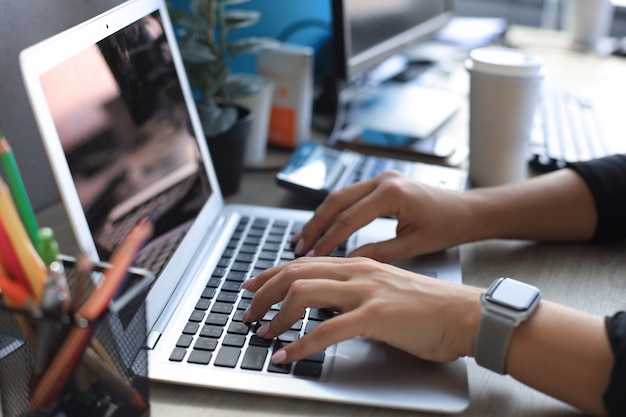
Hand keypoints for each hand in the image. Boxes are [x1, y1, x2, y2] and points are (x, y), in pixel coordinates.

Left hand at [242, 256, 481, 364]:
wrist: (467, 315)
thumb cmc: (432, 308)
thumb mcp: (387, 292)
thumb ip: (358, 295)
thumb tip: (331, 310)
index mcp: (360, 265)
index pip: (306, 263)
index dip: (273, 274)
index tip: (254, 285)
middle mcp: (359, 272)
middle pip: (296, 273)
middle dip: (264, 292)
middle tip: (248, 310)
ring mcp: (366, 292)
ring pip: (304, 293)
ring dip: (276, 315)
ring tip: (262, 332)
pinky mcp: (376, 316)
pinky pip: (327, 330)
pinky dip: (301, 344)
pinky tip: (288, 355)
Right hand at [292, 171, 472, 262]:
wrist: (467, 210)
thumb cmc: (448, 226)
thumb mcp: (413, 245)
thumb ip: (379, 252)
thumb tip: (348, 262)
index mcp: (392, 193)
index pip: (349, 219)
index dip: (328, 239)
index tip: (313, 256)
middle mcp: (383, 180)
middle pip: (336, 202)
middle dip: (315, 226)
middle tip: (299, 247)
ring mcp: (381, 178)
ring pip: (339, 197)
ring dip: (320, 218)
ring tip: (304, 239)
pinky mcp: (381, 183)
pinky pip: (350, 196)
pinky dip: (334, 213)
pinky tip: (323, 226)